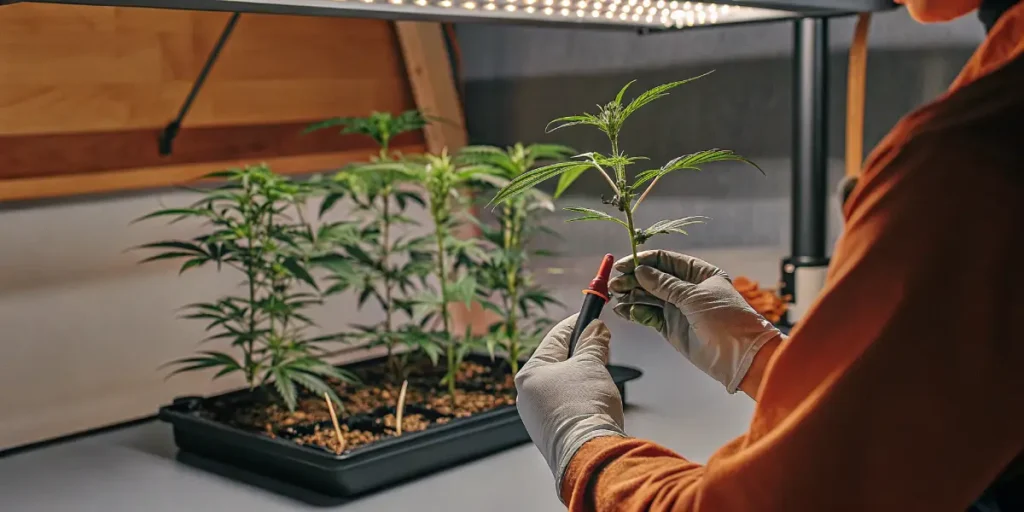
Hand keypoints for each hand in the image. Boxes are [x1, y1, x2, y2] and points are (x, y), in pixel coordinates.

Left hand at [515, 314, 625, 498]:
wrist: (588, 453)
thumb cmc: (583, 407)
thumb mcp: (591, 364)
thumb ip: (593, 342)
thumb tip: (596, 329)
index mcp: (529, 373)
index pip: (555, 338)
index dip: (576, 324)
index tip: (590, 316)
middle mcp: (527, 395)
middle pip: (558, 362)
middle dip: (582, 352)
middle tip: (602, 345)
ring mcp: (537, 416)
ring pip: (563, 384)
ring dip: (584, 376)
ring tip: (601, 374)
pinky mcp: (551, 432)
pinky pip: (567, 405)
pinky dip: (582, 397)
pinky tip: (595, 399)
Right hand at [609, 250, 782, 393]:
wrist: (739, 356)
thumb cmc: (725, 319)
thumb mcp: (694, 296)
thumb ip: (665, 284)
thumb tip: (640, 271)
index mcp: (699, 273)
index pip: (666, 260)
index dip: (644, 261)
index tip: (624, 265)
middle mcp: (687, 288)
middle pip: (654, 278)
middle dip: (634, 280)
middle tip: (616, 285)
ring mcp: (678, 308)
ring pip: (649, 296)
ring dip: (632, 296)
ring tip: (617, 298)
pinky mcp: (671, 326)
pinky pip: (649, 315)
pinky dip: (636, 312)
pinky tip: (624, 311)